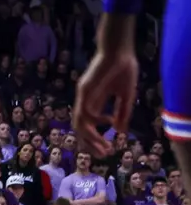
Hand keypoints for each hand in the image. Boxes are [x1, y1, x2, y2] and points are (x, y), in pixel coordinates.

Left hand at [74, 15, 138, 154]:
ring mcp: (82, 95)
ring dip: (90, 137)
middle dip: (91, 143)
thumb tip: (119, 131)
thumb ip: (122, 112)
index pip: (90, 126)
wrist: (119, 50)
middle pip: (81, 128)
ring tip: (103, 146)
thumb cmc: (123, 68)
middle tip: (104, 154)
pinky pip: (84, 109)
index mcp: (94, 102)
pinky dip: (93, 120)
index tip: (109, 149)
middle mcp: (85, 101)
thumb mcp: (126, 95)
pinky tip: (106, 122)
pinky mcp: (84, 89)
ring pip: (79, 122)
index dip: (97, 139)